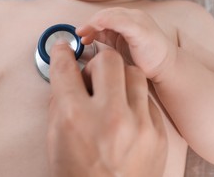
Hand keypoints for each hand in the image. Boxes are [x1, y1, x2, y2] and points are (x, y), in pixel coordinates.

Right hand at [47, 43, 167, 176]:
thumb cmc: (75, 174)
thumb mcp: (55, 138)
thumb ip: (60, 100)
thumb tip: (67, 73)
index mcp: (75, 118)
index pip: (67, 68)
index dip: (63, 53)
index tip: (65, 48)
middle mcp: (109, 117)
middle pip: (109, 60)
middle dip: (96, 60)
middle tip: (92, 73)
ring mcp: (139, 126)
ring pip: (134, 73)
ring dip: (119, 76)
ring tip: (111, 91)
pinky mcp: (158, 134)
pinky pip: (147, 99)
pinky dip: (134, 99)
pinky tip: (126, 114)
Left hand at [77, 7, 176, 82]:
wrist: (167, 69)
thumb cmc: (145, 60)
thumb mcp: (121, 46)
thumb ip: (107, 38)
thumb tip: (86, 38)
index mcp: (128, 20)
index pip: (105, 16)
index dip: (90, 24)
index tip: (81, 36)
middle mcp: (134, 17)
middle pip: (106, 14)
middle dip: (90, 23)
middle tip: (79, 34)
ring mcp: (139, 22)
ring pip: (112, 15)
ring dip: (94, 22)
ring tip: (83, 32)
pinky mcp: (141, 30)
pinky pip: (122, 22)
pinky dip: (107, 21)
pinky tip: (96, 27)